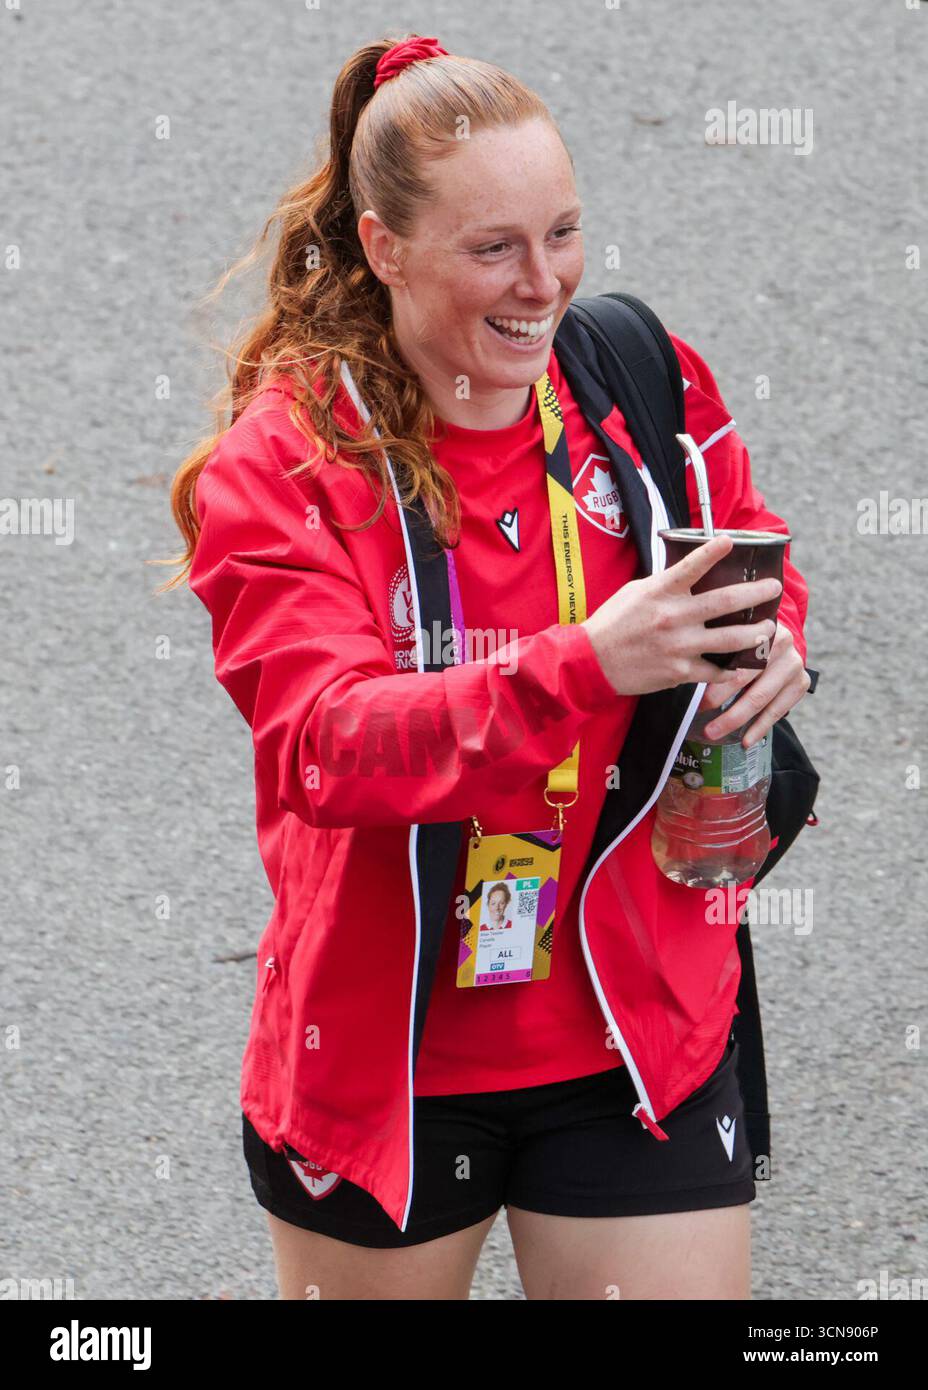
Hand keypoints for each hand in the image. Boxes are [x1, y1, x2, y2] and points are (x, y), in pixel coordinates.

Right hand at [583, 533, 782, 696]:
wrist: (592, 661)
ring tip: (769, 628)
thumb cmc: (613, 624)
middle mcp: (674, 617)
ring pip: (730, 639)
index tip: (731, 541)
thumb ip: (665, 585)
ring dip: (755, 633)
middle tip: (774, 588)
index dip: (713, 551)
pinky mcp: (680, 672)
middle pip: (725, 602)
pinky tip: (744, 665)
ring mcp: (679, 646)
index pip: (692, 566)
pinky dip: (732, 669)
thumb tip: (691, 573)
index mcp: (661, 592)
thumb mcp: (636, 592)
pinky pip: (716, 670)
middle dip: (756, 594)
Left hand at [701, 622, 811, 746]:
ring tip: (715, 733)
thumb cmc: (743, 639)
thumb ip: (716, 646)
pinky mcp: (801, 682)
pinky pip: (779, 710)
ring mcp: (794, 663)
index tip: (697, 702)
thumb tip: (685, 672)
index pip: (736, 656)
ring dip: (737, 720)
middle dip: (722, 703)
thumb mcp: (731, 632)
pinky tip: (745, 741)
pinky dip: (760, 727)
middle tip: (703, 725)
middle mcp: (782, 643)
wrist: (777, 638)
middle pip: (747, 679)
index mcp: (759, 626)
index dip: (715, 680)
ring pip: (762, 698)